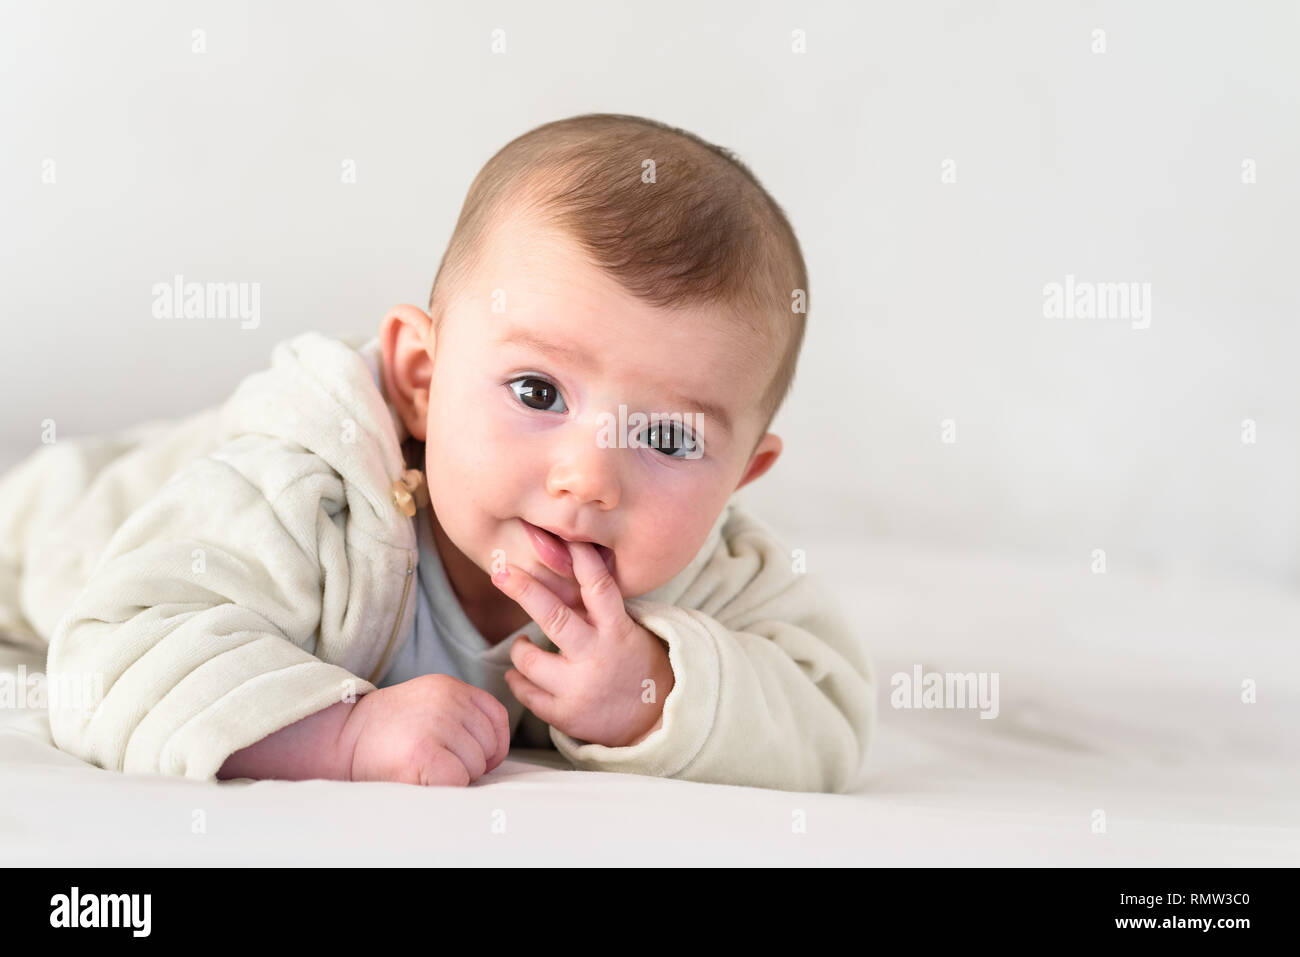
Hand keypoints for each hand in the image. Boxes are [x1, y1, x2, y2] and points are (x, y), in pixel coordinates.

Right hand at [341, 674, 510, 785]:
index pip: (496, 717)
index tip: (467, 754)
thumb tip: (497, 753)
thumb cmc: (390, 731)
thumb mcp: (431, 704)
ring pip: (475, 765)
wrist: (342, 738)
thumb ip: (464, 714)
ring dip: (455, 776)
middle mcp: (446, 700)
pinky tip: (421, 777)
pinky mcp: (423, 753)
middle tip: (434, 759)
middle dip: (470, 762)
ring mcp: (435, 725)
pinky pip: (458, 780)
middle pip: (489, 744)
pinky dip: (444, 787)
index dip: (490, 744)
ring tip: (423, 766)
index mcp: (450, 686)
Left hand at [493, 540, 673, 747]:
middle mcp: (597, 658)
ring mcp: (579, 689)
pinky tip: (519, 673)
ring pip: (528, 659)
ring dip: (518, 649)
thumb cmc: (635, 664)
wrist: (656, 720)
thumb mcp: (626, 632)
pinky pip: (525, 692)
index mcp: (617, 632)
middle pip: (554, 617)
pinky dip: (517, 679)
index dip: (582, 560)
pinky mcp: (566, 715)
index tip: (564, 540)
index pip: (599, 587)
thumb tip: (564, 565)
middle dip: (524, 590)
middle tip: (501, 571)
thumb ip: (597, 609)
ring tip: (522, 644)